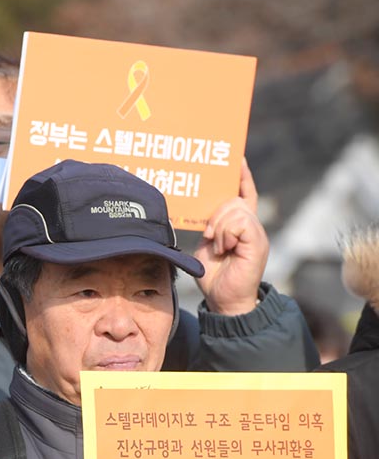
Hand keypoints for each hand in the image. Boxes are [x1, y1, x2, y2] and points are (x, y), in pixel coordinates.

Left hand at [194, 158, 268, 315]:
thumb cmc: (215, 276)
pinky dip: (227, 234)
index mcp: (240, 225)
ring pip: (235, 210)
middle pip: (233, 200)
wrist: (224, 300)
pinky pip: (240, 223)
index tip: (237, 158)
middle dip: (216, 214)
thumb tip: (201, 214)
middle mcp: (251, 226)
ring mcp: (256, 233)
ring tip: (218, 246)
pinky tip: (225, 248)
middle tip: (209, 236)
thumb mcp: (207, 247)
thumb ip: (209, 228)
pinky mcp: (257, 242)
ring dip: (219, 227)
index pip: (244, 194)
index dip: (241, 176)